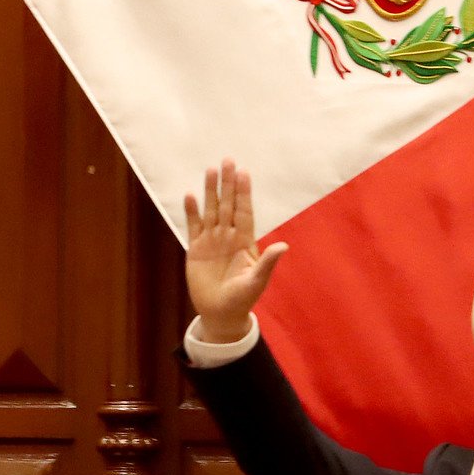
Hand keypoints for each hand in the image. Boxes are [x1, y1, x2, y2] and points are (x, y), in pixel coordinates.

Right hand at [184, 159, 288, 343]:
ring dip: (210, 192)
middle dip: (228, 184)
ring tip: (209, 170)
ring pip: (211, 210)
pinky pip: (193, 226)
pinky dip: (191, 212)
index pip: (244, 212)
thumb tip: (284, 245)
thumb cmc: (242, 299)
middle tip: (227, 160)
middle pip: (228, 205)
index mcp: (244, 241)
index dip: (244, 193)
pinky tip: (190, 196)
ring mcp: (212, 241)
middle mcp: (228, 236)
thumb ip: (268, 263)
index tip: (244, 173)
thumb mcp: (257, 281)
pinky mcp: (196, 249)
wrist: (220, 314)